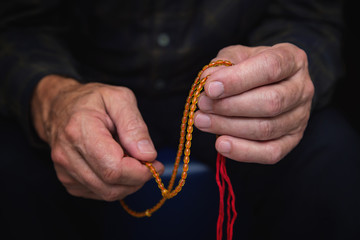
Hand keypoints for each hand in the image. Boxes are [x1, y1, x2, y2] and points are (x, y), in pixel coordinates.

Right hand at [31, 75, 163, 200]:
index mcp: (80, 131)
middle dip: (137, 179)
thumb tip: (147, 155)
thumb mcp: (119, 98)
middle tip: (148, 162)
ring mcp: (64, 171)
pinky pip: (99, 193)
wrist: (59, 106)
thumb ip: (134, 126)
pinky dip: (115, 184)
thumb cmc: (91, 100)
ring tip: (132, 160)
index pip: (113, 169)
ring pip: (107, 194)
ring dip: (128, 183)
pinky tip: (116, 164)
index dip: (140, 171)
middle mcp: (67, 155)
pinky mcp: (67, 180)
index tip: (154, 162)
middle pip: (111, 186)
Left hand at [194, 43, 313, 163]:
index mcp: (292, 59)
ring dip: (228, 127)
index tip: (210, 88)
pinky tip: (220, 143)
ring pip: (266, 129)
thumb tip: (209, 79)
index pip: (271, 67)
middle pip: (271, 102)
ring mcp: (300, 117)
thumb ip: (224, 64)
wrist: (269, 84)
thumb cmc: (251, 68)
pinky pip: (270, 153)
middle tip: (203, 105)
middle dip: (230, 106)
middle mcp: (302, 89)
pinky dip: (242, 151)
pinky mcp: (292, 141)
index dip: (238, 79)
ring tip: (202, 120)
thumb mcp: (238, 56)